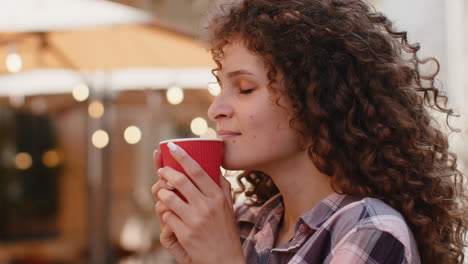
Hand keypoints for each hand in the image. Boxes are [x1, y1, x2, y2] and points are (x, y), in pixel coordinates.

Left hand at [155, 143, 244, 263]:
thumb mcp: (229, 208)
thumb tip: (216, 168)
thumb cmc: (226, 233)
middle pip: (180, 180)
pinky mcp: (185, 233)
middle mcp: (207, 205)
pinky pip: (167, 216)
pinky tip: (169, 215)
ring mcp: (195, 219)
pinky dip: (165, 214)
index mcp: (218, 197)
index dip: (182, 156)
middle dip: (165, 172)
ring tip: (162, 193)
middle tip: (161, 171)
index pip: (198, 171)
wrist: (225, 261)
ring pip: (168, 198)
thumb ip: (223, 187)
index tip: (171, 146)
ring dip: (162, 194)